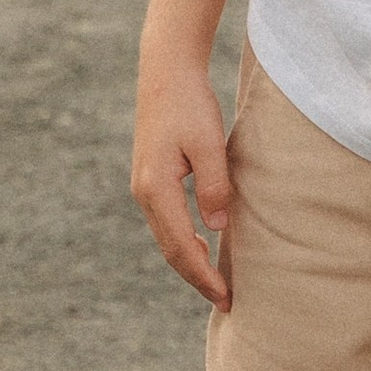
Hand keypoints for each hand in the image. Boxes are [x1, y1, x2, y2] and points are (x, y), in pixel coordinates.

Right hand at [132, 45, 234, 305]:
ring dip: (190, 261)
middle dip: (196, 277)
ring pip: (167, 237)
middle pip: (170, 249)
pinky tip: (203, 243)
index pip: (182, 246)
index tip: (226, 296)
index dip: (203, 275)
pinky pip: (167, 221)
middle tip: (225, 300)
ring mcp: (145, 186)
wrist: (166, 71)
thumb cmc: (190, 103)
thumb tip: (217, 228)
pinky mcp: (152, 177)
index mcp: (157, 189)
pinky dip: (184, 241)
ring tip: (216, 282)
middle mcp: (145, 193)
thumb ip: (214, 186)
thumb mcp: (208, 143)